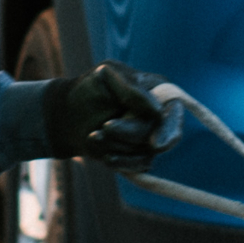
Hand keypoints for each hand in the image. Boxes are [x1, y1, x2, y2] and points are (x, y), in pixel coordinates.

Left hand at [53, 61, 178, 167]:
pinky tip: (105, 157)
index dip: (169, 128)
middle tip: (105, 126)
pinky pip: (138, 167)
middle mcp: (160, 116)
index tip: (154, 144)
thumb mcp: (107, 75)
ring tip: (94, 135)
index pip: (174, 110)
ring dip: (118, 146)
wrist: (69, 115)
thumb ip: (132, 88)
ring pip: (146, 153)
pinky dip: (121, 162)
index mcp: (159, 91)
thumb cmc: (91, 88)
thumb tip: (158, 110)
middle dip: (130, 134)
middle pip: (158, 135)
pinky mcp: (140, 157)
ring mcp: (151, 138)